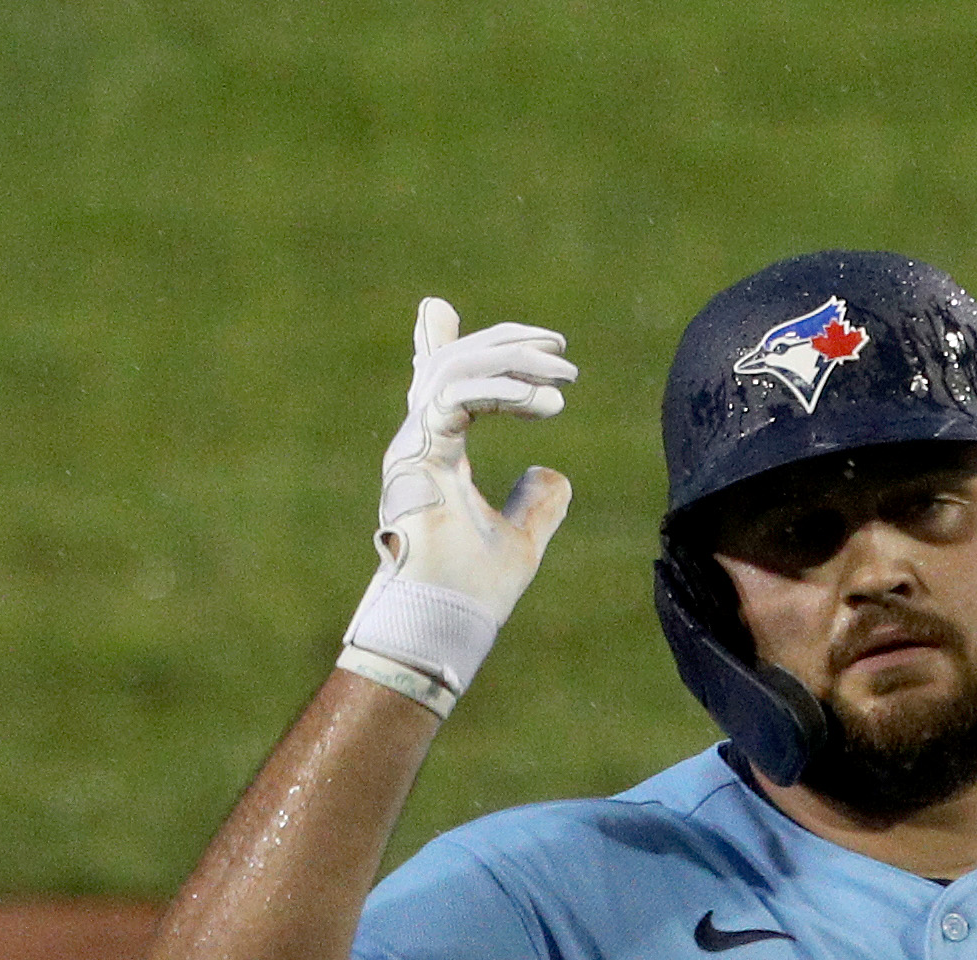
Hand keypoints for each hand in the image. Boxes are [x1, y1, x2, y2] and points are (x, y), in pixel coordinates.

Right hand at [340, 298, 576, 706]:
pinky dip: (501, 392)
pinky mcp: (415, 460)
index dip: (449, 346)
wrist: (444, 625)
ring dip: (511, 364)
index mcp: (434, 454)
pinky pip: (453, 401)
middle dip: (503, 346)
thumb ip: (537, 501)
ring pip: (450, 373)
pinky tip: (547, 404)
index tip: (462, 315)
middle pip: (449, 366)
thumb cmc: (473, 591)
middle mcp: (417, 443)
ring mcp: (410, 448)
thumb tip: (552, 470)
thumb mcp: (521, 537)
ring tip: (566, 375)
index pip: (441, 386)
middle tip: (558, 344)